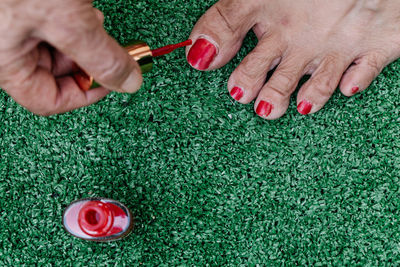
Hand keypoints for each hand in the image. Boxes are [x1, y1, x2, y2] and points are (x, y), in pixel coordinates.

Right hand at [0, 0, 142, 115]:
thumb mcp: (67, 21)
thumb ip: (101, 57)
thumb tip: (128, 82)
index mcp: (6, 61)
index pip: (47, 100)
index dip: (84, 95)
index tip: (113, 82)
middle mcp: (6, 46)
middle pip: (53, 73)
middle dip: (86, 62)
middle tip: (109, 50)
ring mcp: (16, 24)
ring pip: (56, 47)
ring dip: (83, 39)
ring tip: (94, 21)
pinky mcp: (27, 6)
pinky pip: (54, 24)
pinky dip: (75, 20)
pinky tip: (85, 7)